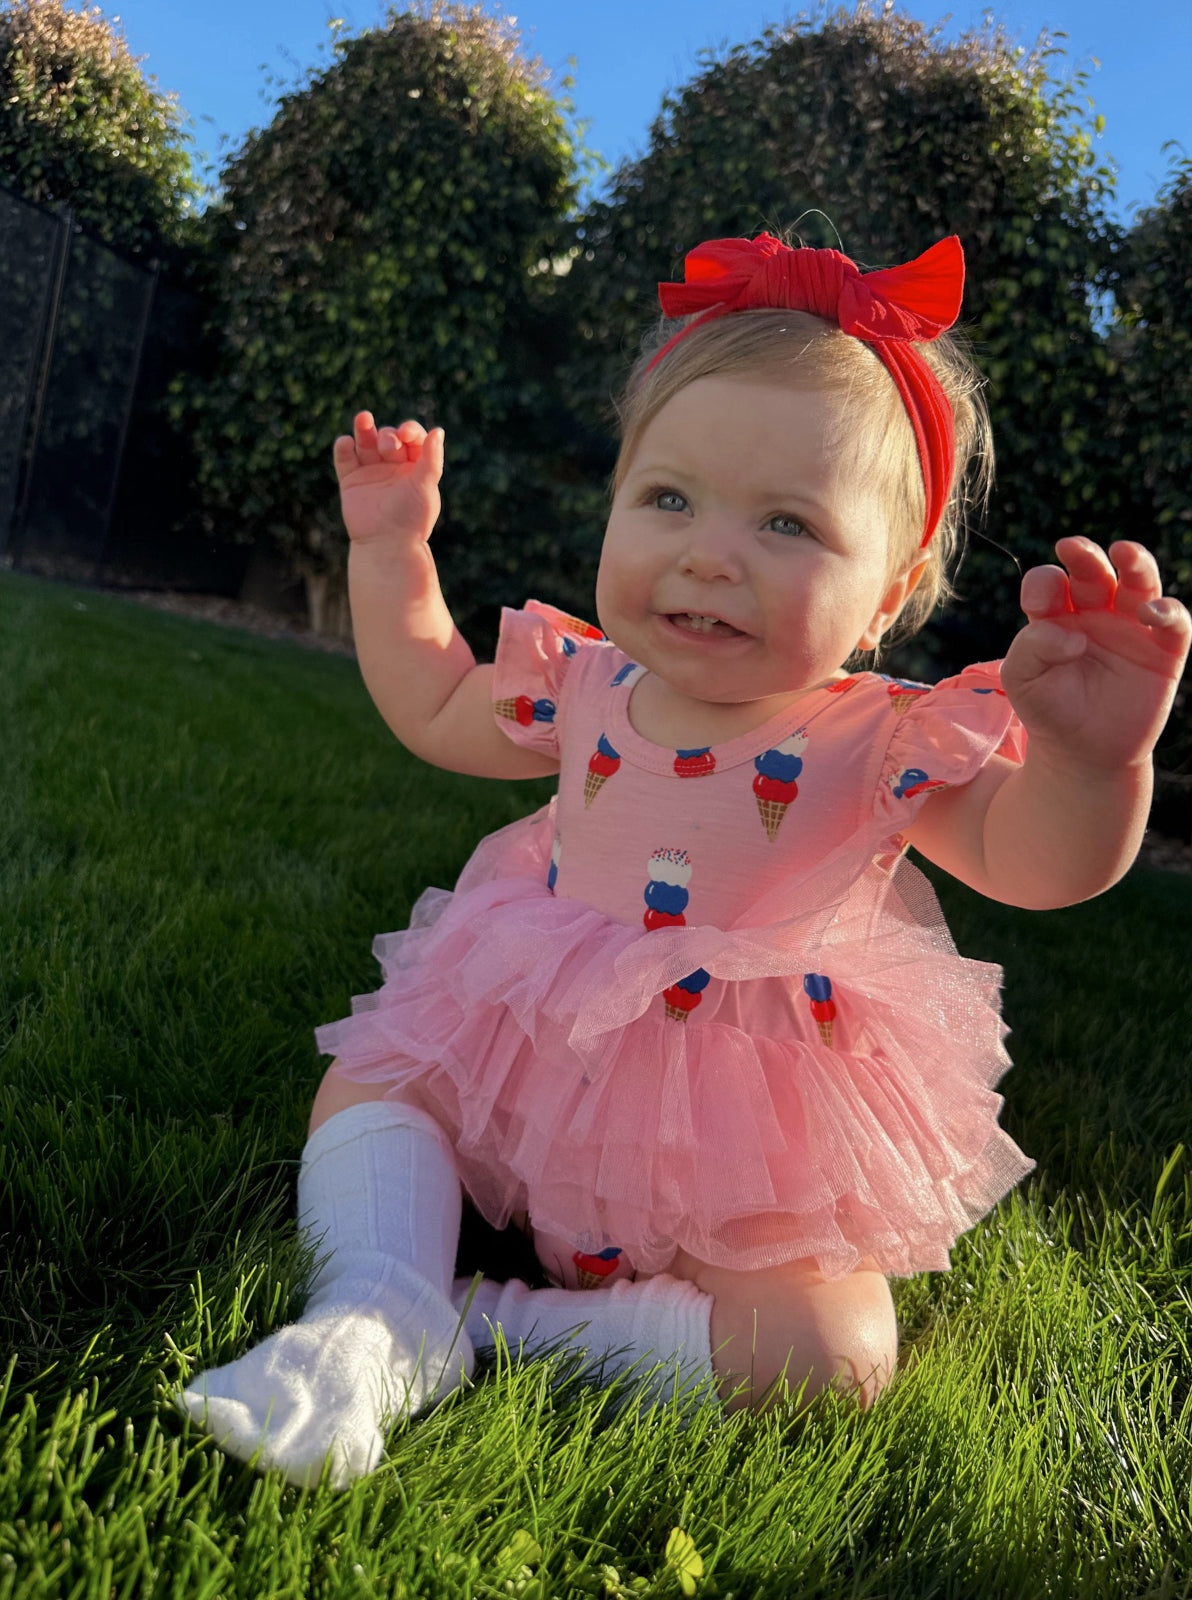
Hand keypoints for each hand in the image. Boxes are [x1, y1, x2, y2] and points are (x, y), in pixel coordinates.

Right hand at [332, 411, 443, 545]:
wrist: (386, 545)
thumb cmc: (411, 519)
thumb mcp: (426, 486)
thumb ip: (431, 459)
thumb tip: (438, 430)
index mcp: (415, 467)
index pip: (412, 438)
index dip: (409, 430)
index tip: (405, 434)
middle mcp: (393, 467)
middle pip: (388, 438)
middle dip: (389, 437)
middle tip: (389, 447)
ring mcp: (370, 472)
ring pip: (365, 442)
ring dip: (363, 428)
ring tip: (363, 418)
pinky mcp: (350, 481)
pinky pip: (344, 458)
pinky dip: (343, 447)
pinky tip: (346, 442)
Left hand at [1001, 537, 1190, 772]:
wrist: (1084, 753)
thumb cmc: (1049, 711)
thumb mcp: (1023, 679)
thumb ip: (1032, 647)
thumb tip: (1072, 633)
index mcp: (1056, 615)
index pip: (1050, 583)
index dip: (1044, 583)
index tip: (1039, 602)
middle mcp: (1095, 614)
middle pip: (1094, 571)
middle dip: (1085, 556)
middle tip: (1071, 547)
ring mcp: (1131, 628)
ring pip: (1139, 581)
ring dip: (1136, 562)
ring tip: (1124, 551)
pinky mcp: (1163, 650)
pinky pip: (1174, 621)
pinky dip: (1168, 611)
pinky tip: (1152, 613)